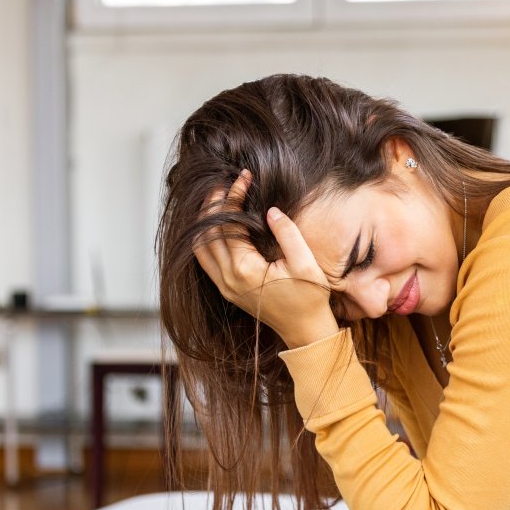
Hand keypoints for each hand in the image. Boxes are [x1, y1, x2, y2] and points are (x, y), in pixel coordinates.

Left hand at [193, 170, 338, 347]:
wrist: (305, 330)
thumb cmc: (310, 298)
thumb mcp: (305, 263)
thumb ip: (288, 234)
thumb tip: (270, 210)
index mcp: (245, 270)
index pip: (229, 224)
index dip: (234, 196)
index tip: (243, 178)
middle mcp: (228, 279)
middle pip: (206, 233)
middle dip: (213, 204)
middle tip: (223, 184)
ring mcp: (225, 286)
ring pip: (199, 248)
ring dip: (204, 222)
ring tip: (217, 201)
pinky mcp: (227, 290)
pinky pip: (205, 260)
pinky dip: (206, 239)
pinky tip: (218, 225)